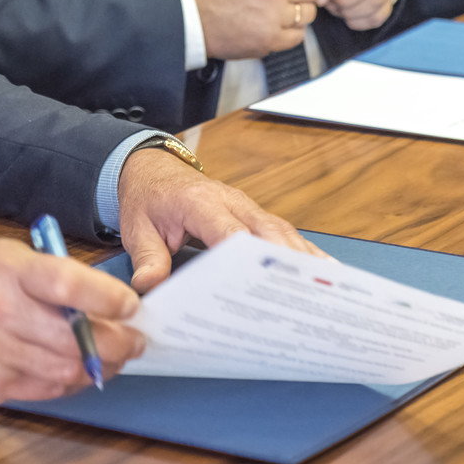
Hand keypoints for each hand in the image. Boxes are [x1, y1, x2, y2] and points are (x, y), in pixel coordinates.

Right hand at [0, 239, 143, 403]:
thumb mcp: (6, 256)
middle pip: (73, 340)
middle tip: (136, 340)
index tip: (130, 306)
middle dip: (118, 343)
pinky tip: (80, 367)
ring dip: (101, 366)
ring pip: (66, 371)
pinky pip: (46, 389)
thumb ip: (53, 275)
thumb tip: (108, 303)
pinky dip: (71, 380)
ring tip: (115, 355)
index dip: (107, 298)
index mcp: (5, 271)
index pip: (66, 285)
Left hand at [116, 143, 325, 292]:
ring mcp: (245, 206)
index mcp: (198, 201)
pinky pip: (281, 232)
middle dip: (287, 262)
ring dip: (302, 258)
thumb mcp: (137, 228)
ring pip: (281, 231)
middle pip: (266, 231)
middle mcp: (229, 200)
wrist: (151, 169)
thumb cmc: (147, 198)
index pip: (228, 229)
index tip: (261, 279)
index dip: (247, 254)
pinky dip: (303, 252)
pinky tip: (324, 271)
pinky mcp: (253, 214)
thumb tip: (150, 285)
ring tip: (326, 289)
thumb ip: (147, 258)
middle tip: (306, 294)